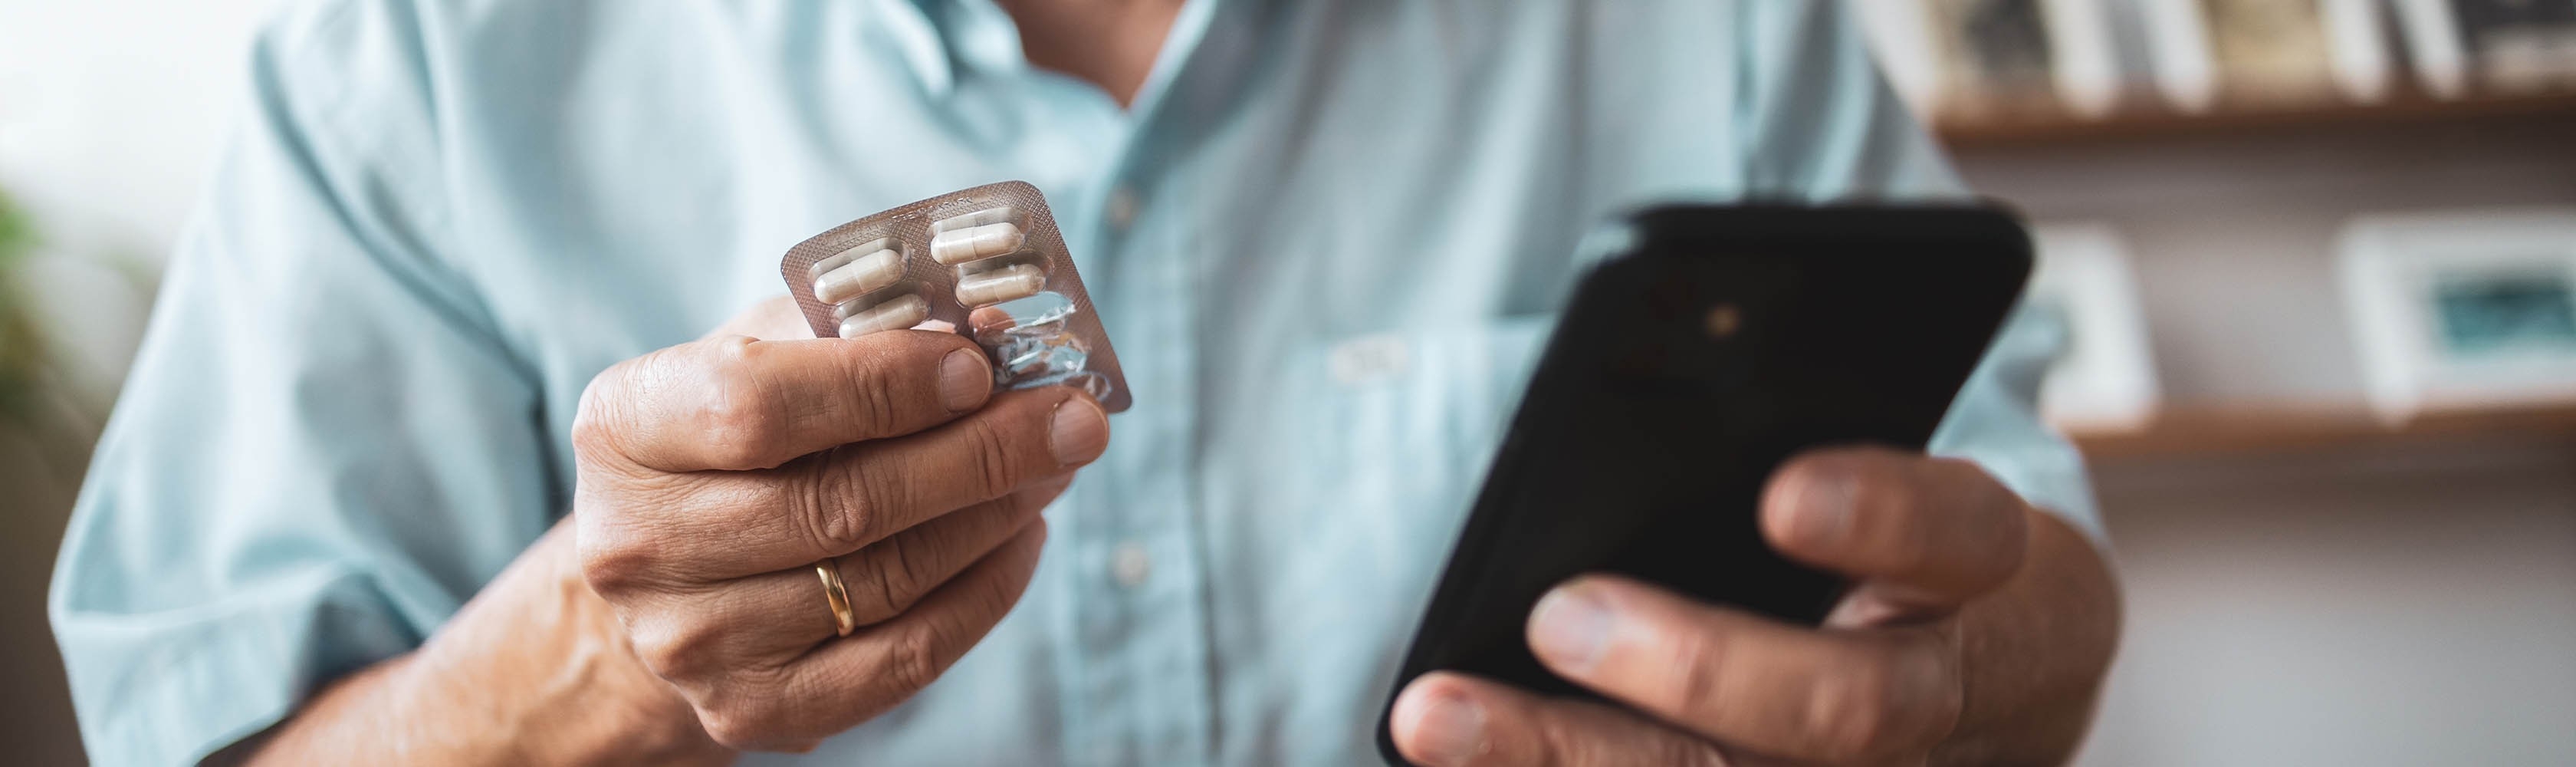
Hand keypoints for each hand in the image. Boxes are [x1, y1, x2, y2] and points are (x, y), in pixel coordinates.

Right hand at [573, 297, 1108, 750]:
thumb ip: (857, 332)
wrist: (659, 578)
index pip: (757, 405)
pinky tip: (1021, 539)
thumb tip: (993, 333)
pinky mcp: (754, 711)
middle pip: (841, 502)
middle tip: (1071, 419)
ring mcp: (693, 643)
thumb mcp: (760, 356)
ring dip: (995, 517)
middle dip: (982, 454)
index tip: (980, 366)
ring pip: (885, 579)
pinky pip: (904, 658)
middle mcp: (639, 545)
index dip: (881, 385)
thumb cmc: (728, 441)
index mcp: (625, 429)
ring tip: (1056, 468)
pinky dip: (984, 594)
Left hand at [1390, 446, 2104, 765]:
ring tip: (1437, 716)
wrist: (1989, 679)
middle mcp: (1950, 704)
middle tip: (1559, 613)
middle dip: (1700, 669)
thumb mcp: (1882, 469)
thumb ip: (1793, 428)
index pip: (1962, 536)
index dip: (1883, 514)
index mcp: (1996, 571)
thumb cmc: (1897, 536)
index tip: (1780, 493)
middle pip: (1851, 712)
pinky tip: (1456, 748)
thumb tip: (1643, 357)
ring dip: (1568, 757)